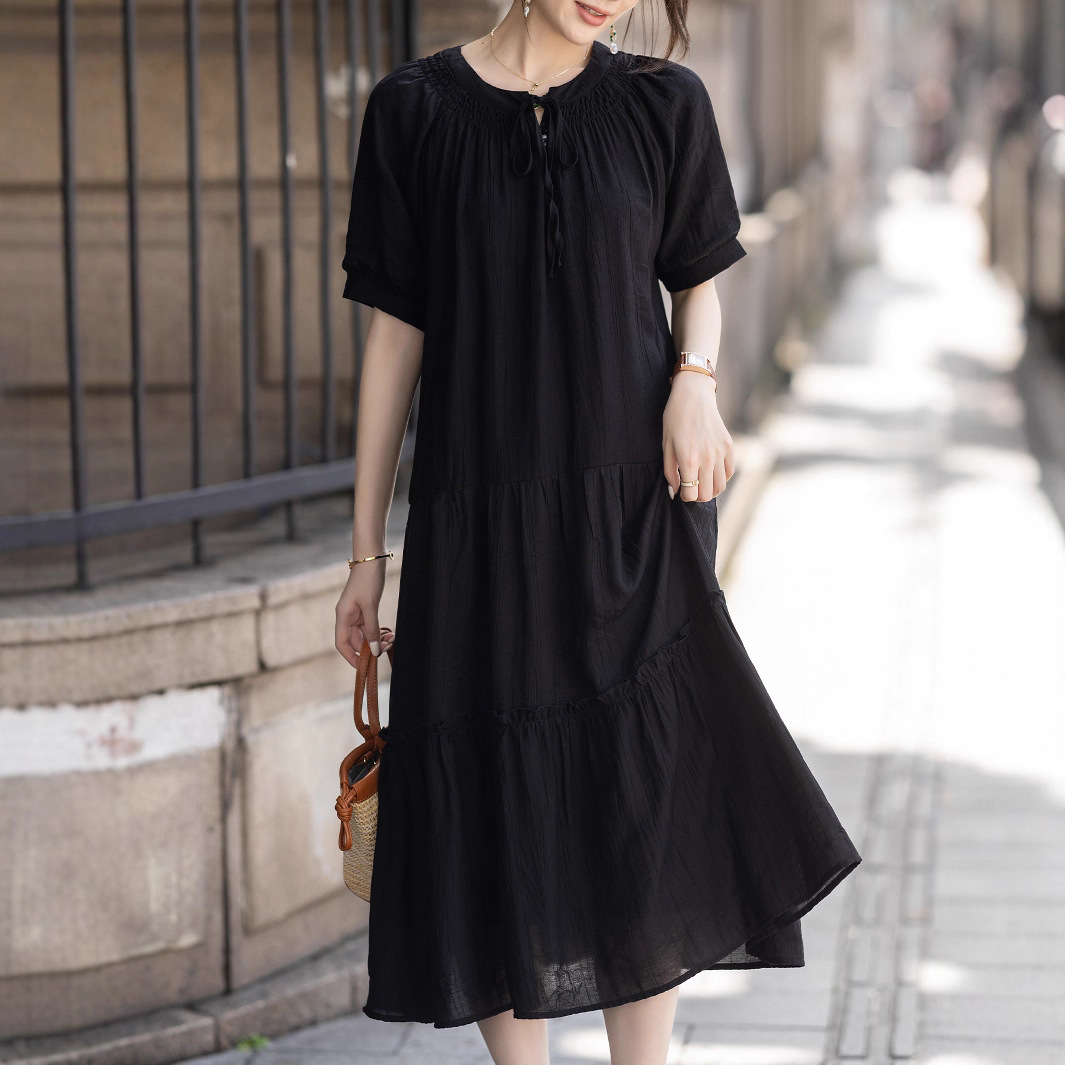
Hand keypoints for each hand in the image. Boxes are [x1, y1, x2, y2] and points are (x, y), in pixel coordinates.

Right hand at [334, 554, 395, 665]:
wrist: (371, 559)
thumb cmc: (367, 579)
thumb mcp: (371, 606)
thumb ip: (371, 629)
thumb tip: (372, 651)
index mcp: (343, 616)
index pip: (342, 644)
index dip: (350, 657)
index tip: (363, 667)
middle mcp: (347, 616)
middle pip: (355, 641)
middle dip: (369, 648)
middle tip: (387, 648)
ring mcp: (356, 613)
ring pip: (364, 634)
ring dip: (376, 640)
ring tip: (392, 639)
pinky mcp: (365, 609)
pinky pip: (370, 626)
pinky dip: (378, 632)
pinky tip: (389, 634)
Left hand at [662, 372, 734, 500]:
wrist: (693, 395)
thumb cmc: (675, 419)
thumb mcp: (666, 445)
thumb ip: (670, 471)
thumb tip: (675, 492)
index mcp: (689, 459)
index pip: (691, 494)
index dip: (685, 497)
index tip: (681, 491)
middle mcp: (707, 458)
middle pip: (706, 494)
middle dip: (696, 495)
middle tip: (690, 488)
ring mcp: (720, 453)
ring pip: (720, 487)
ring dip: (709, 489)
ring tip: (700, 482)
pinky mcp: (729, 447)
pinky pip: (729, 472)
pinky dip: (721, 478)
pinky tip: (711, 472)